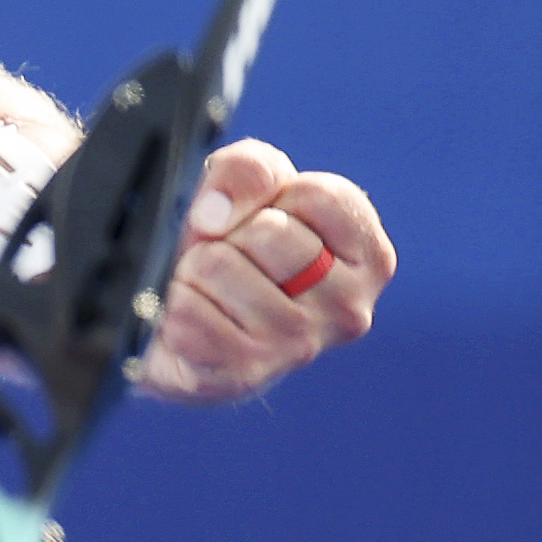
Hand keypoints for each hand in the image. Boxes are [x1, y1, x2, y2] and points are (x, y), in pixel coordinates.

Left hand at [129, 137, 390, 402]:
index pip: (319, 197)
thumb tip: (218, 214)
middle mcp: (348, 309)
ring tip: (209, 285)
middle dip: (230, 233)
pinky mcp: (245, 373)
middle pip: (269, 233)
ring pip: (221, 267)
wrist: (182, 318)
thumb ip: (248, 169)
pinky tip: (189, 313)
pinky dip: (173, 303)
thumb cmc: (230, 246)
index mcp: (368, 257)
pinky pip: (187, 312)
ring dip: (196, 268)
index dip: (271, 196)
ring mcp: (299, 345)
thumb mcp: (247, 187)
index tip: (265, 217)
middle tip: (231, 256)